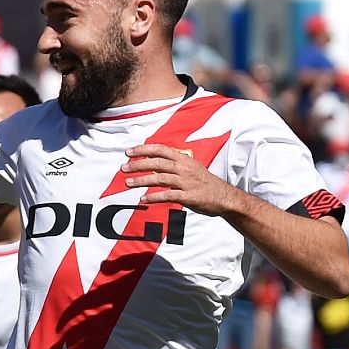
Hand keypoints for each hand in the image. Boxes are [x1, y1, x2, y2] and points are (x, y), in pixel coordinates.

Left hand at [122, 144, 241, 214]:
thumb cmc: (205, 183)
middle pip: (157, 163)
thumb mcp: (191, 168)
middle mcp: (184, 168)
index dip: (144, 150)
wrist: (224, 197)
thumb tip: (153, 163)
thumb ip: (173, 165)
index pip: (161, 150)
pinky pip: (168, 195)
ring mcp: (186, 182)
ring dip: (142, 180)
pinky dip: (154, 197)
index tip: (129, 152)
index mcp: (184, 159)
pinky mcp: (188, 196)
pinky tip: (143, 199)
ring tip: (128, 183)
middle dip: (138, 164)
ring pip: (160, 178)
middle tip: (123, 168)